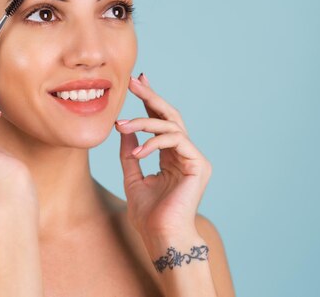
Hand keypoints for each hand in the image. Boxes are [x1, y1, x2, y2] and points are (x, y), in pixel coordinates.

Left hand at [115, 74, 211, 236]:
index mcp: (170, 156)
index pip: (161, 121)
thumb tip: (124, 129)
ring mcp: (194, 158)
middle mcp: (184, 154)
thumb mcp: (132, 177)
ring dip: (143, 122)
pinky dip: (154, 143)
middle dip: (151, 97)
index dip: (150, 100)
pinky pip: (176, 140)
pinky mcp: (198, 164)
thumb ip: (130, 152)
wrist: (161, 237)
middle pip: (169, 116)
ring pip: (171, 125)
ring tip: (121, 125)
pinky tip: (137, 152)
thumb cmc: (148, 215)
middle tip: (135, 82)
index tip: (137, 82)